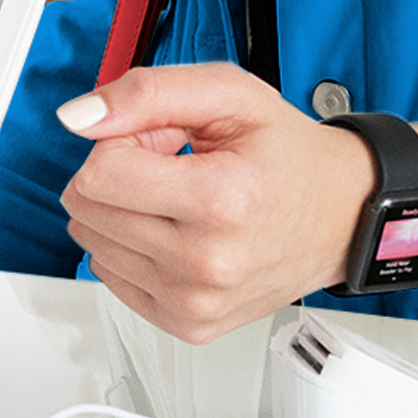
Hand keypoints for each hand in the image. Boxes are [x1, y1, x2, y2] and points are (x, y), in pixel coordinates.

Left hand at [56, 64, 376, 344]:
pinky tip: (177, 229)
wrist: (339, 216)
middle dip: (117, 172)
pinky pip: (110, 276)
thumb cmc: (288, 155)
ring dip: (124, 209)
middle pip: (89, 209)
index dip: (119, 139)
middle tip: (173, 165)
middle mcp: (206, 264)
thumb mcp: (229, 95)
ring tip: (179, 198)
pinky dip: (132, 245)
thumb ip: (147, 92)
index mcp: (221, 202)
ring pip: (91, 244)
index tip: (159, 137)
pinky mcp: (187, 325)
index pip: (100, 173)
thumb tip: (78, 116)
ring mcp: (195, 303)